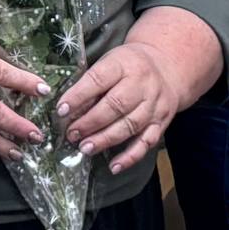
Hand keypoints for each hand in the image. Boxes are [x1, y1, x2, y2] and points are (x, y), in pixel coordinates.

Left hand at [60, 6, 222, 174]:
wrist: (167, 68)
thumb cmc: (129, 66)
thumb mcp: (110, 63)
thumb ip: (91, 83)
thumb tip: (67, 109)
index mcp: (124, 64)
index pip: (99, 79)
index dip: (79, 96)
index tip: (62, 110)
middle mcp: (143, 84)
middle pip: (116, 105)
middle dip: (90, 122)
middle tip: (72, 134)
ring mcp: (155, 105)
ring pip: (130, 125)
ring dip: (105, 139)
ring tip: (85, 148)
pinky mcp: (162, 122)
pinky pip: (147, 142)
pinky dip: (130, 157)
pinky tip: (114, 166)